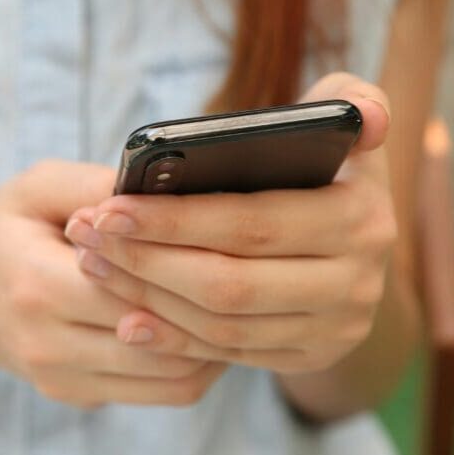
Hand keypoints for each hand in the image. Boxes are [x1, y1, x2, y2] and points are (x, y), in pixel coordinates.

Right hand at [0, 160, 225, 408]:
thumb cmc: (6, 230)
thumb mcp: (36, 187)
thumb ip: (95, 184)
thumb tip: (164, 188)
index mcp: (35, 284)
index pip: (132, 287)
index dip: (185, 266)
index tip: (229, 241)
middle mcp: (47, 344)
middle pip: (160, 338)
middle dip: (212, 307)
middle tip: (254, 273)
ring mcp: (63, 379)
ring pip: (171, 378)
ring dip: (215, 343)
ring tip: (241, 302)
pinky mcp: (79, 397)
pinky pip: (160, 393)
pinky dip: (196, 363)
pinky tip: (211, 326)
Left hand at [64, 73, 395, 374]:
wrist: (356, 242)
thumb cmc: (328, 163)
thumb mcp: (346, 121)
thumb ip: (351, 98)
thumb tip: (366, 118)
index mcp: (361, 218)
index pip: (252, 224)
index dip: (175, 219)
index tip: (109, 207)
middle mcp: (356, 283)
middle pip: (229, 283)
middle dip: (147, 260)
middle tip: (87, 235)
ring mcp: (335, 328)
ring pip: (223, 324)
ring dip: (149, 298)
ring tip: (95, 264)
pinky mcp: (310, 356)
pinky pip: (230, 354)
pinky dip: (174, 338)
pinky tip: (128, 316)